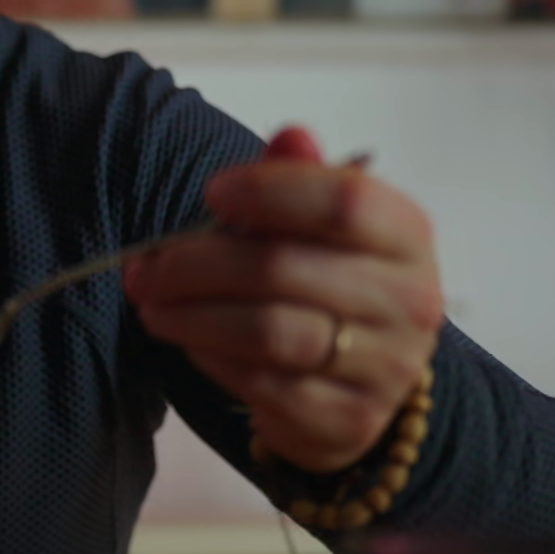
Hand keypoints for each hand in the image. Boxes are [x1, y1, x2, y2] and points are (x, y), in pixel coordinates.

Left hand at [125, 126, 444, 472]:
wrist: (364, 378)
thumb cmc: (328, 280)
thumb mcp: (321, 224)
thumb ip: (299, 179)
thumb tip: (292, 135)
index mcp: (406, 235)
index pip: (344, 201)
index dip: (268, 192)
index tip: (211, 195)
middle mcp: (409, 301)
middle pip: (282, 268)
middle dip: (195, 264)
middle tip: (145, 266)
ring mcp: (383, 366)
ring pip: (266, 331)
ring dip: (190, 314)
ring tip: (150, 302)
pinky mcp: (346, 418)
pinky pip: (260, 383)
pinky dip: (209, 356)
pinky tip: (186, 337)